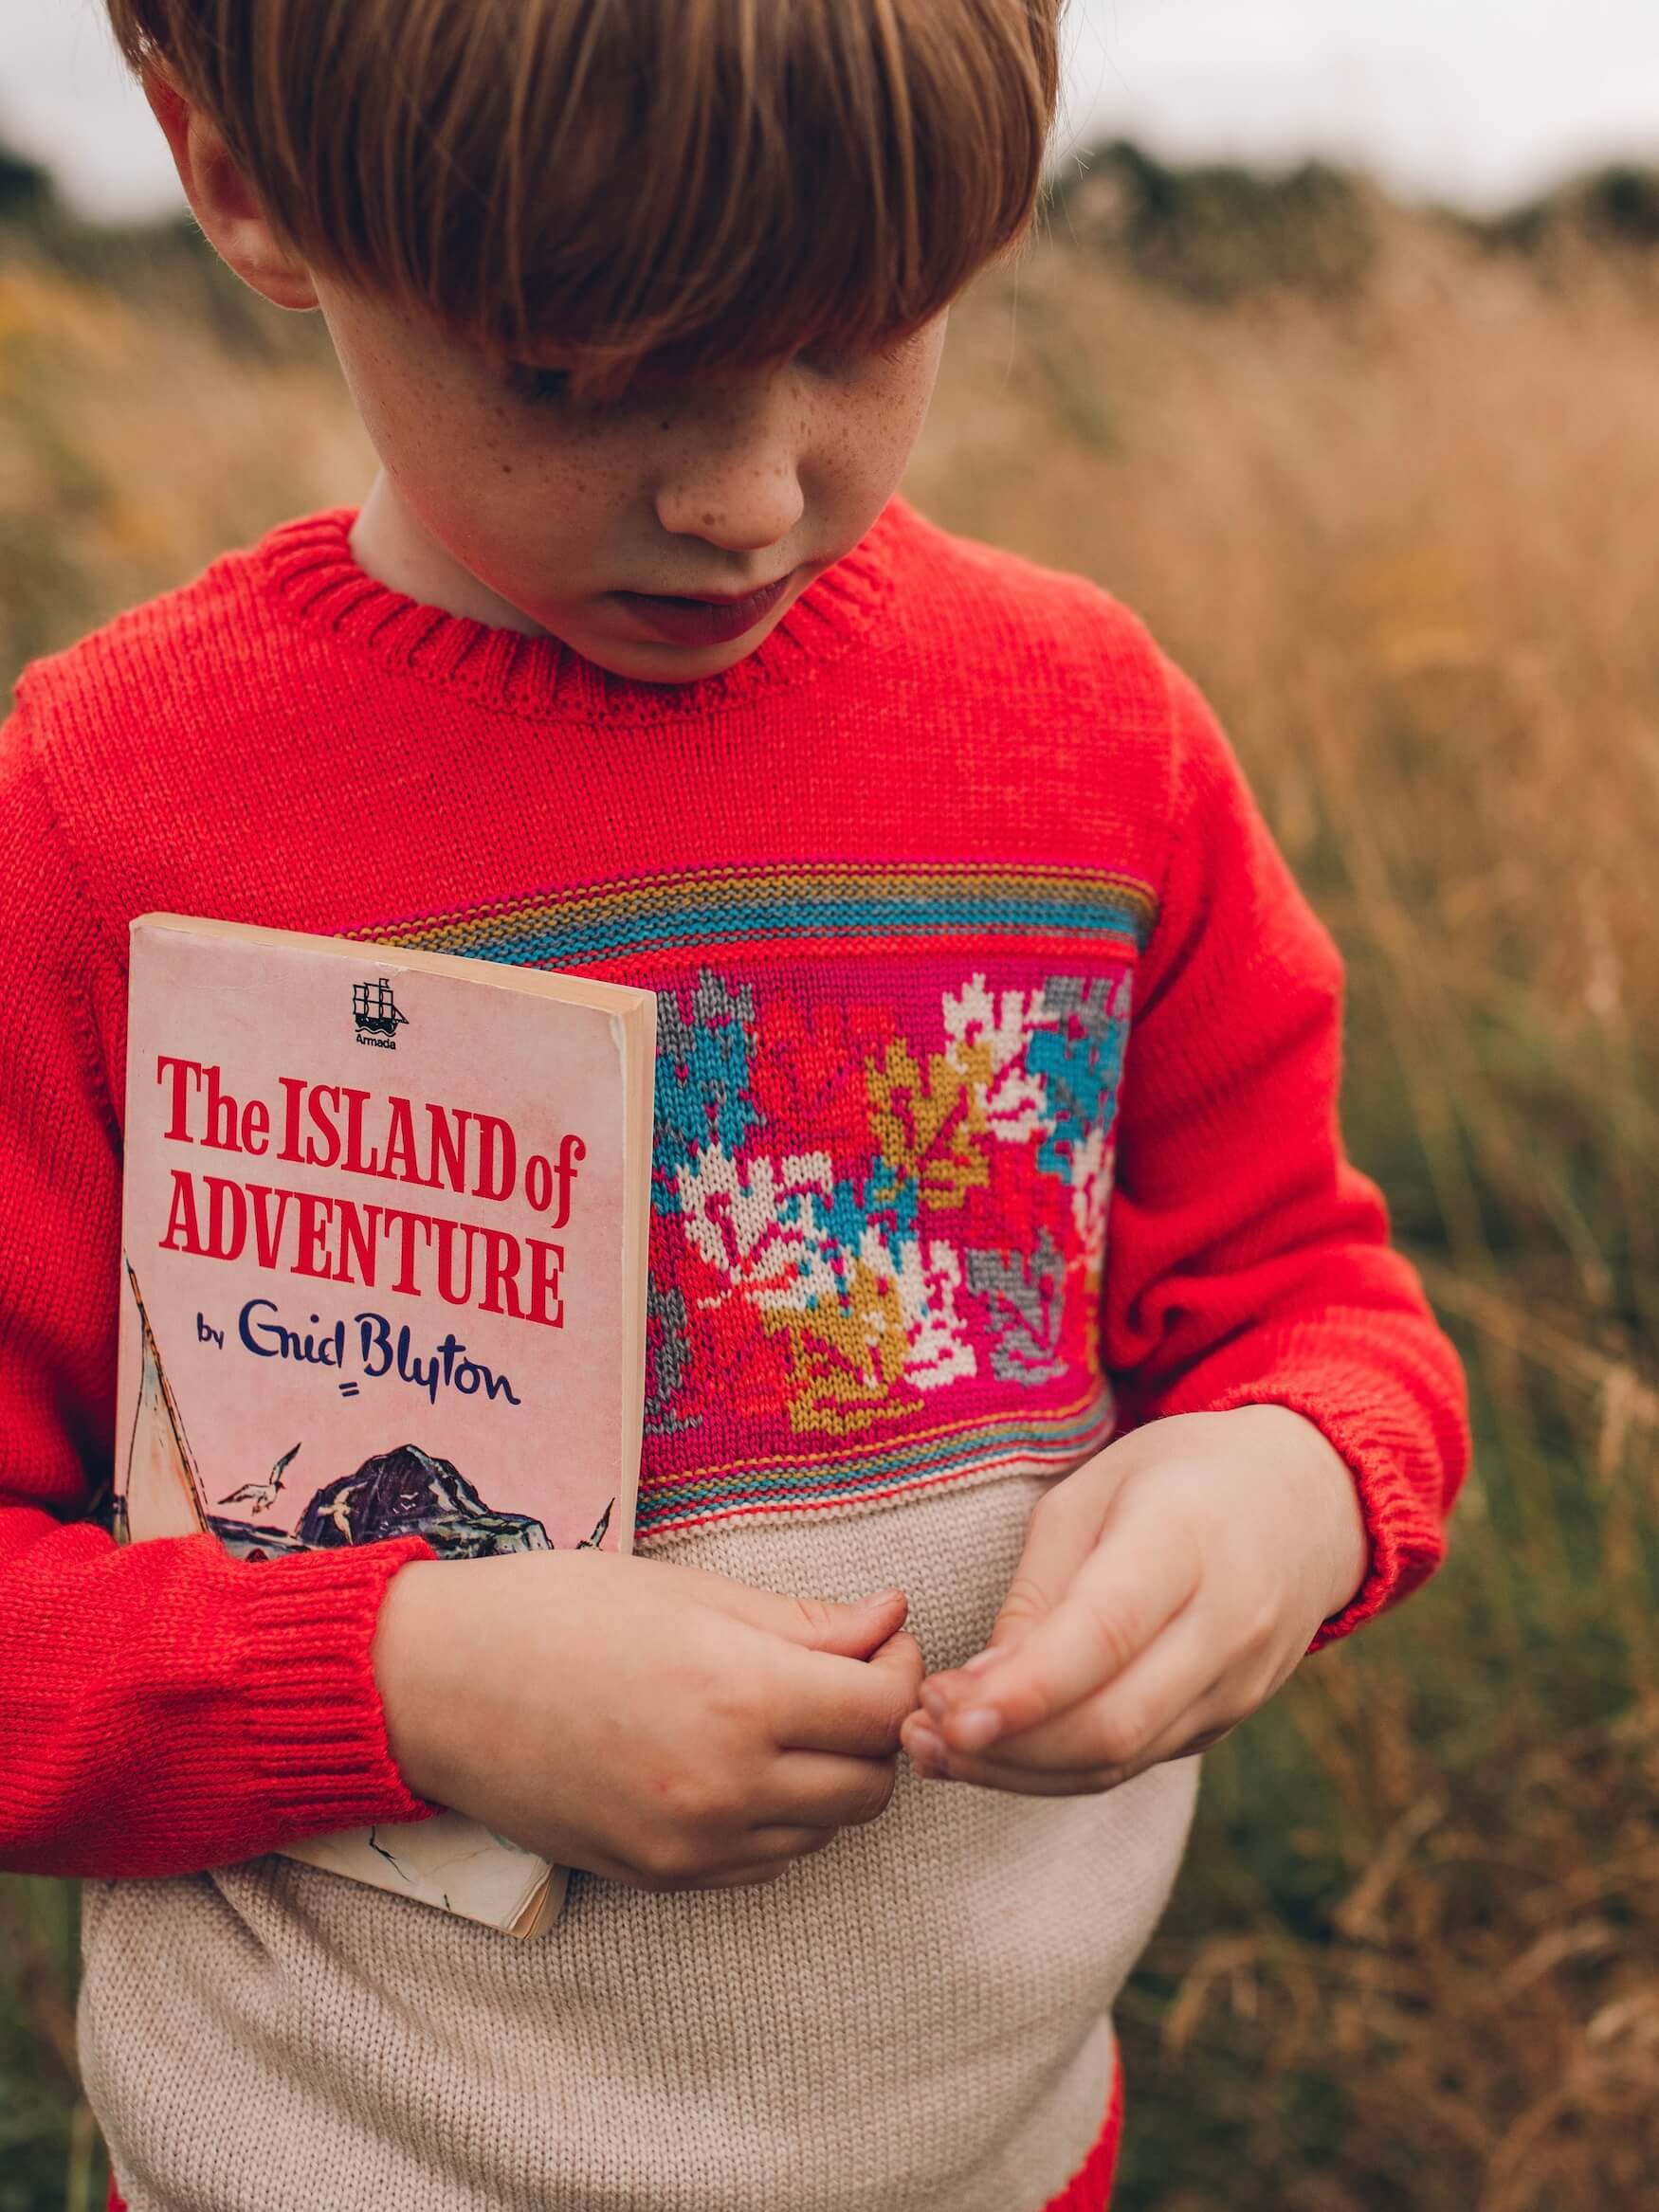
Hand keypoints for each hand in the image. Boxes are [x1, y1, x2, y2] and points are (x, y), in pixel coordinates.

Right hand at [373, 1551, 920, 1889]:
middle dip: (874, 1731)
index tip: (880, 1641)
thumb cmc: (559, 1612)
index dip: (899, 1671)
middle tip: (842, 1681)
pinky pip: (761, 1865)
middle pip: (870, 1785)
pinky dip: (774, 1821)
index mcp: (740, 1696)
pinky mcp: (656, 1876)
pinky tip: (737, 1766)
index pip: (882, 1712)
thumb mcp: (690, 1593)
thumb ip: (803, 1622)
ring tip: (784, 1719)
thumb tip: (892, 1620)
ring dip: (828, 1779)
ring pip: (822, 1833)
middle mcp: (724, 1786)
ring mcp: (689, 1845)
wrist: (437, 1685)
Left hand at [900, 1406, 1367, 1794]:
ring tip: (933, 1751)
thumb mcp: (1094, 1492)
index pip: (1105, 1634)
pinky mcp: (1227, 1721)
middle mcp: (1226, 1624)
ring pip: (1120, 1759)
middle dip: (1004, 1745)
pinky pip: (1135, 1761)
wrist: (1306, 1501)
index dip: (1025, 1690)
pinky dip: (1057, 1768)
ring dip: (1018, 1771)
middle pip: (1112, 1721)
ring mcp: (1237, 1685)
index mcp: (1187, 1539)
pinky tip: (995, 1751)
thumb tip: (979, 1686)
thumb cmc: (1181, 1477)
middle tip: (916, 1731)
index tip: (945, 1714)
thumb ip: (1040, 1590)